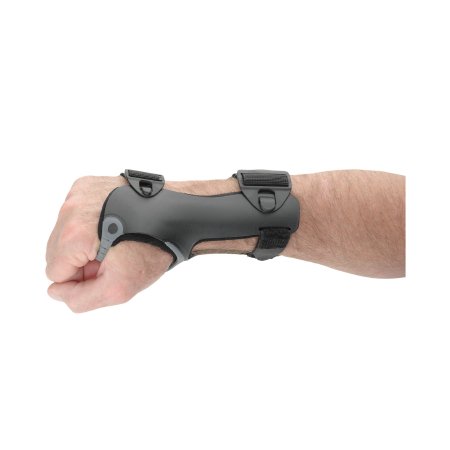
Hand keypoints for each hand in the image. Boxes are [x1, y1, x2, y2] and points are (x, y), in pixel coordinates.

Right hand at [46, 176, 172, 312]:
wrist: (176, 216)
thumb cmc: (151, 249)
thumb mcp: (120, 287)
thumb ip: (81, 299)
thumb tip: (56, 291)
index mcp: (72, 233)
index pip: (55, 272)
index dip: (83, 277)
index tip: (108, 268)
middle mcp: (70, 208)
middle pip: (57, 251)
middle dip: (82, 260)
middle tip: (114, 255)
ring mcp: (78, 193)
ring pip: (65, 233)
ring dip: (86, 242)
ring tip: (116, 239)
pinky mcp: (87, 184)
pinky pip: (75, 215)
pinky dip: (91, 224)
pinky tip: (114, 224)